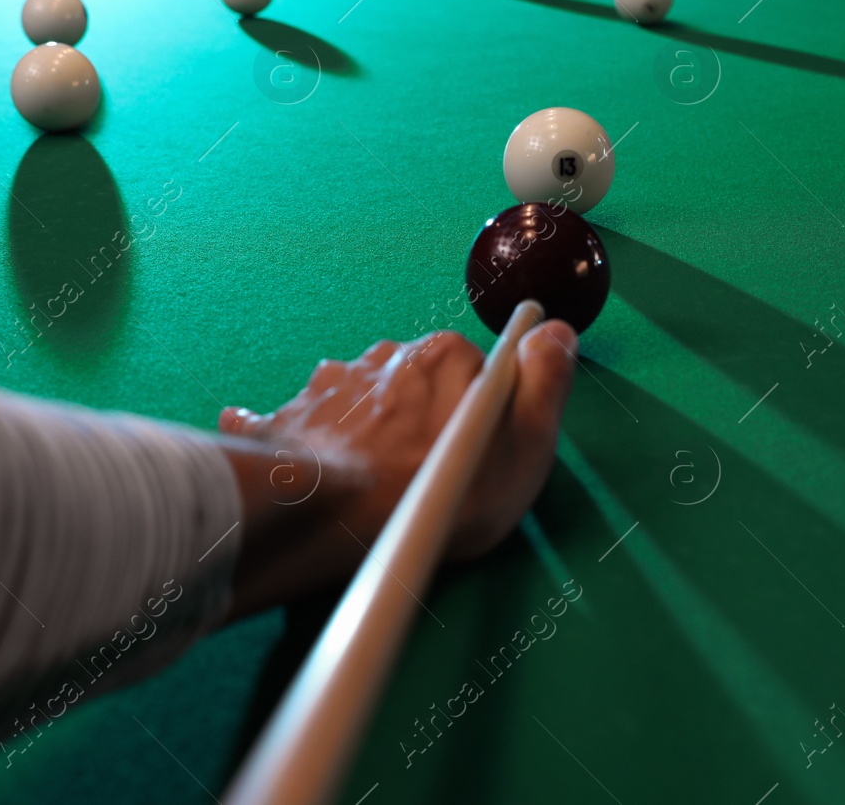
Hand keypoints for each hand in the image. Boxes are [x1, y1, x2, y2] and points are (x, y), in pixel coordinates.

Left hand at [218, 324, 578, 618]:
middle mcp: (388, 352)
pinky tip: (320, 477)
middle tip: (422, 479)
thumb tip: (556, 331)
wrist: (317, 512)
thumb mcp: (520, 449)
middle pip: (420, 386)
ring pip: (366, 404)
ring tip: (372, 487)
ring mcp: (333, 380)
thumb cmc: (428, 488)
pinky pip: (311, 423)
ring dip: (371, 434)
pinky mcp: (288, 412)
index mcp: (446, 353)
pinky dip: (318, 445)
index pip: (476, 375)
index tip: (469, 458)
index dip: (477, 419)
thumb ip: (545, 386)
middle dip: (423, 423)